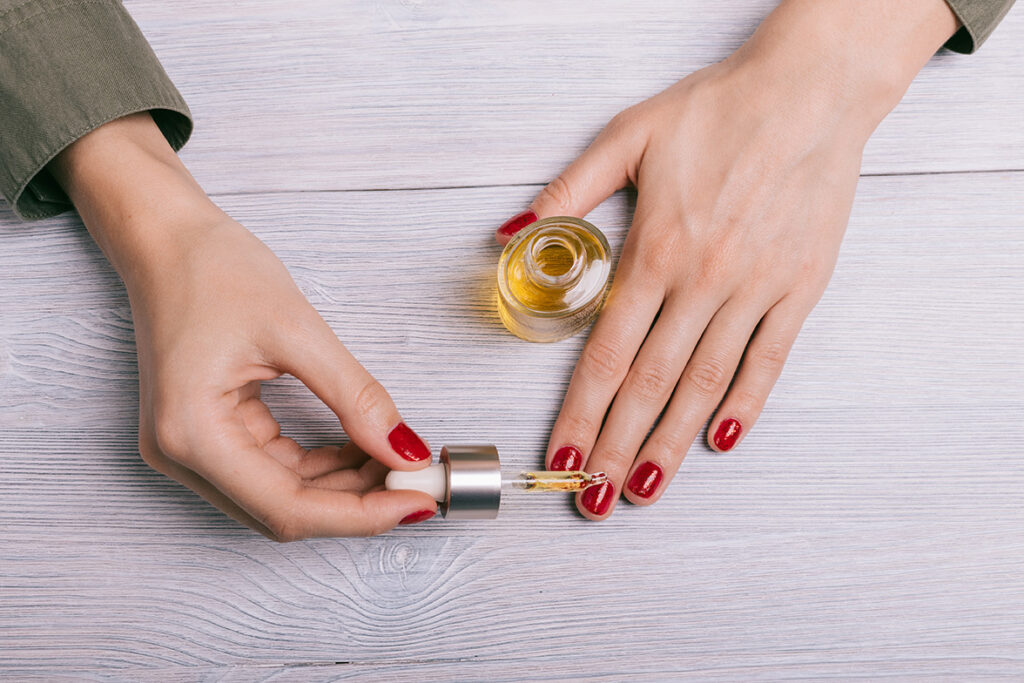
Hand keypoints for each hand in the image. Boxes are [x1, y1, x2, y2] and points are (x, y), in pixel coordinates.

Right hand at [51, 114, 437, 537]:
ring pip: (281, 496)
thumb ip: (355, 397)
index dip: (359, 515)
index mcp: (192, 433)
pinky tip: (360, 448)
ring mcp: (190, 449)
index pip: (287, 507)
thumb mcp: (297, 330)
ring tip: (395, 460)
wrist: (166, 238)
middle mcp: (181, 454)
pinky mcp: (206, 436)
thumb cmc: (212, 269)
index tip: (415, 500)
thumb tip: (403, 449)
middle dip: (356, 503)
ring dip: (342, 487)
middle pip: (283, 511)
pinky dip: (320, 467)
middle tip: (416, 481)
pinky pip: (272, 471)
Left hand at [497, 0, 956, 518]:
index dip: (580, 415)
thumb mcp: (628, 137)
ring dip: (671, 442)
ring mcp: (754, 289)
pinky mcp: (799, 289)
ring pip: (704, 383)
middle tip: (593, 498)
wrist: (810, 92)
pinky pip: (768, 360)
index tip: (560, 458)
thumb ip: (567, 192)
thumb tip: (510, 234)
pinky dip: (744, 404)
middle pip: (649, 383)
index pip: (605, 354)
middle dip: (615, 447)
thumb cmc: (717, 111)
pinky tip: (720, 441)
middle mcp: (702, 281)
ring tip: (644, 487)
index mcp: (654, 251)